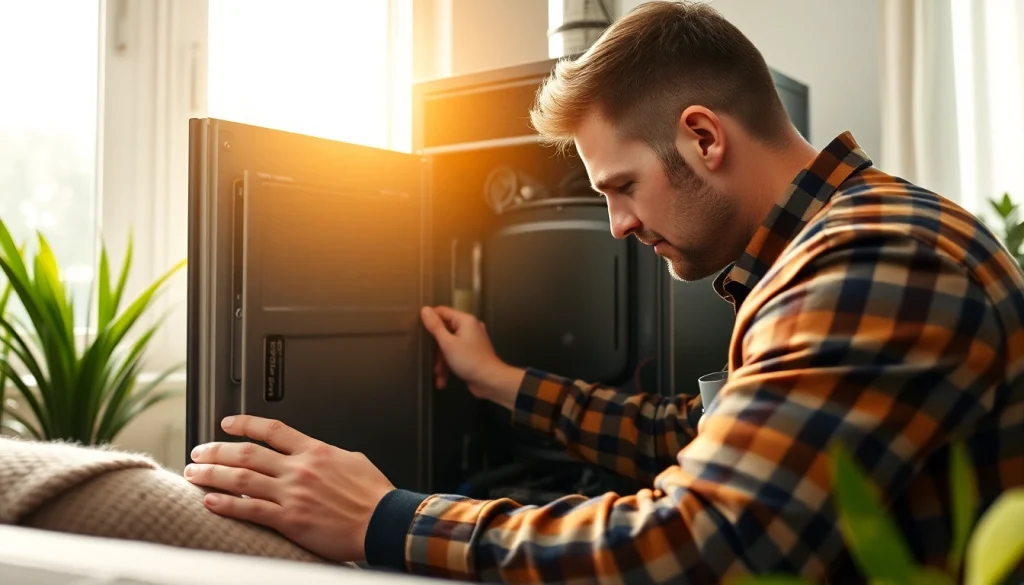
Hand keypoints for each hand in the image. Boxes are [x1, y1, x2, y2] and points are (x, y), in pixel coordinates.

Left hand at [183, 415, 393, 562]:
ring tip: (194, 474)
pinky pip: (250, 510)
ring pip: (242, 478)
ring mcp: (293, 494)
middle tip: (198, 452)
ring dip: (213, 475)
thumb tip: (315, 454)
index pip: (273, 430)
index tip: (227, 423)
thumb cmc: (374, 495)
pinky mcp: (291, 520)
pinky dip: (227, 505)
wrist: (383, 521)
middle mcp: (300, 469)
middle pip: (248, 453)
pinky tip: (210, 502)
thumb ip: (327, 455)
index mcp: (315, 451)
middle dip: (217, 450)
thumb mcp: (352, 460)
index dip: (246, 424)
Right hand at [420, 306, 523, 407]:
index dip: (430, 319)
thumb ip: (435, 326)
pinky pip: (456, 354)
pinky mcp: (472, 353)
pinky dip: (449, 365)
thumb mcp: (448, 343)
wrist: (490, 381)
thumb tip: (425, 309)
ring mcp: (472, 341)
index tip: (419, 330)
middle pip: (445, 332)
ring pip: (449, 346)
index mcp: (465, 320)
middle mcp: (470, 328)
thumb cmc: (469, 360)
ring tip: (438, 375)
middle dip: (436, 349)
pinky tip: (443, 381)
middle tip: (430, 360)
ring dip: (441, 361)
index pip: (442, 312)